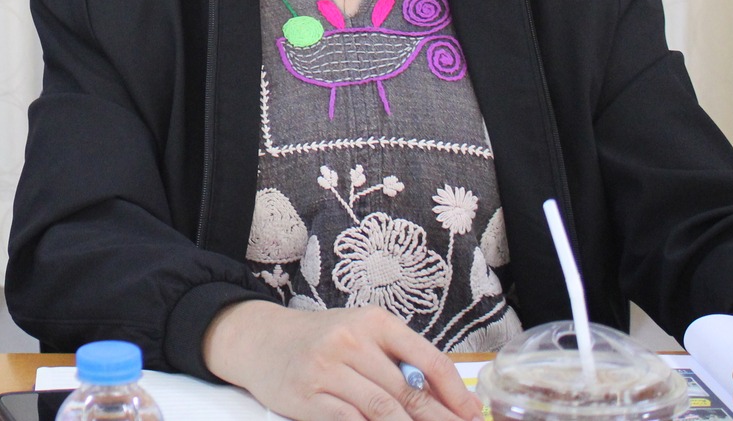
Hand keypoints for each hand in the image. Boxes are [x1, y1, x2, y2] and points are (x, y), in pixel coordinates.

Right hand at [200, 301, 474, 420]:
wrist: (261, 340)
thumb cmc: (321, 341)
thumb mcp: (361, 335)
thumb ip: (397, 361)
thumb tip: (446, 400)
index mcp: (374, 321)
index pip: (428, 359)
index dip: (456, 393)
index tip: (472, 415)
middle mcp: (351, 340)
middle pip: (409, 391)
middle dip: (439, 420)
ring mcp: (328, 369)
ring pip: (384, 411)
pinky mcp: (308, 396)